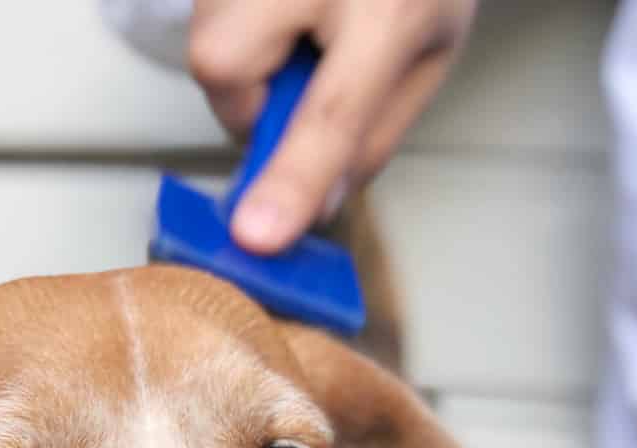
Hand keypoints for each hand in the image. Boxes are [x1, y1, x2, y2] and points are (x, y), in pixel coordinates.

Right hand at [188, 0, 477, 252]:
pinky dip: (240, 27)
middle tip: (301, 71)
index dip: (290, 176)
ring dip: (245, 59)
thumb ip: (370, 136)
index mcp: (389, 8)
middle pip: (224, 70)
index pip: (330, 112)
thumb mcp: (430, 53)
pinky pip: (207, 16)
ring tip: (303, 21)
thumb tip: (309, 208)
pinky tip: (288, 3)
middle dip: (251, 97)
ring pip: (206, 43)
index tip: (254, 235)